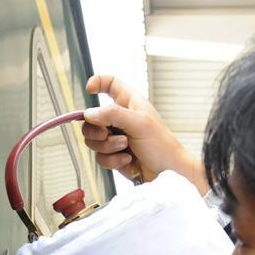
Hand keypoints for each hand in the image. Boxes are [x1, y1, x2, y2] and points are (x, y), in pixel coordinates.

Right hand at [82, 75, 207, 194]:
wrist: (165, 171)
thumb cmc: (161, 145)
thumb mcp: (139, 123)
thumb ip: (112, 114)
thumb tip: (89, 114)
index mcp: (128, 103)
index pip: (110, 83)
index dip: (98, 82)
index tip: (89, 90)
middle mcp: (119, 119)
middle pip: (91, 118)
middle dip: (96, 129)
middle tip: (108, 133)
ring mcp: (115, 138)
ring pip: (93, 140)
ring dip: (108, 147)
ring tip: (125, 147)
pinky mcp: (112, 155)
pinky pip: (99, 157)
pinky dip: (112, 160)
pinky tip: (127, 159)